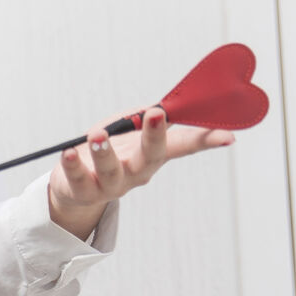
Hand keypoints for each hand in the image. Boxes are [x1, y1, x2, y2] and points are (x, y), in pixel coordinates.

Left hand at [47, 106, 235, 241]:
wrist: (77, 187)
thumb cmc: (111, 151)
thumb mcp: (133, 130)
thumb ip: (151, 118)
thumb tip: (171, 104)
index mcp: (153, 155)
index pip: (185, 145)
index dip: (207, 140)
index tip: (227, 136)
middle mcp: (136, 172)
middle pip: (150, 156)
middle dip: (154, 136)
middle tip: (156, 114)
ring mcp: (110, 184)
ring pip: (111, 171)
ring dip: (105, 152)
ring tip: (97, 136)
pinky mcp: (83, 190)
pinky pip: (77, 179)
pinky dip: (72, 166)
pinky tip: (68, 154)